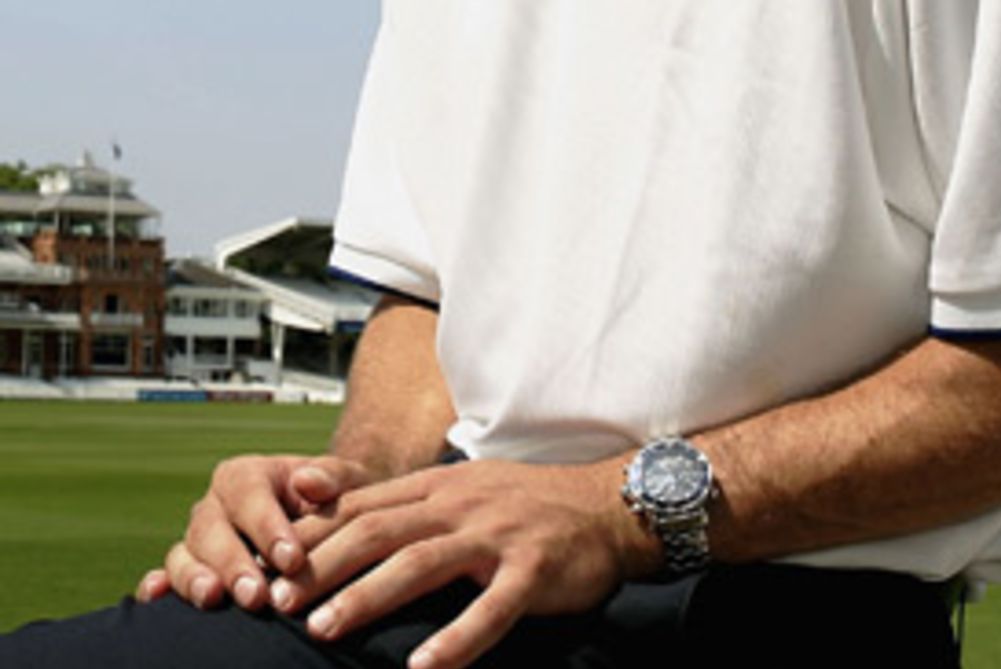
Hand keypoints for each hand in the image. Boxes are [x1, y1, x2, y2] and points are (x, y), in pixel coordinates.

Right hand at [136, 452, 373, 610]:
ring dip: (194, 577)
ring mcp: (198, 539)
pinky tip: (156, 599)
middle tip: (257, 596)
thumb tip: (306, 480)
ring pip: (183, 554)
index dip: (267, 526)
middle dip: (233, 562)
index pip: (250, 494)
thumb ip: (332, 477)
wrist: (329, 525)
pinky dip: (158, 586)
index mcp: (250, 475)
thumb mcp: (347, 482)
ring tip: (213, 599)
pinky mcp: (190, 570)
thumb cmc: (339, 501)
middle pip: (211, 528)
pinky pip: (166, 576)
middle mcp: (216, 505)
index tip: (292, 559)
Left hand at [269, 456, 658, 668]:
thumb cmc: (527, 504)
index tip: (267, 564)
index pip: (364, 506)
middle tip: (278, 602)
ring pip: (421, 564)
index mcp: (439, 487)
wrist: (606, 504)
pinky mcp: (531, 570)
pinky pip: (491, 609)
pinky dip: (456, 639)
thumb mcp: (464, 491)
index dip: (314, 534)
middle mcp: (460, 504)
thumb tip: (345, 523)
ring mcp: (496, 535)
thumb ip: (410, 506)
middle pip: (378, 531)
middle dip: (323, 567)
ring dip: (367, 597)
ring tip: (324, 630)